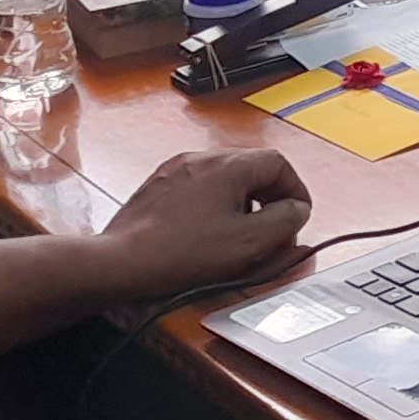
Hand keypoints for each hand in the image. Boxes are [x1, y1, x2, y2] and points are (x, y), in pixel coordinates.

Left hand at [97, 146, 310, 302]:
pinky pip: (199, 189)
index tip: (296, 217)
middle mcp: (201, 158)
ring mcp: (175, 170)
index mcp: (227, 165)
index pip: (279, 163)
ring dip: (242, 205)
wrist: (121, 261)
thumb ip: (284, 221)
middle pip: (252, 169)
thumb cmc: (181, 252)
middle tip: (272, 232)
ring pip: (225, 180)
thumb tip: (297, 210)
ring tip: (240, 237)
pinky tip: (207, 236)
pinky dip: (213, 208)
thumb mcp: (248, 243)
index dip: (295, 191)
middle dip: (269, 200)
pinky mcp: (157, 187)